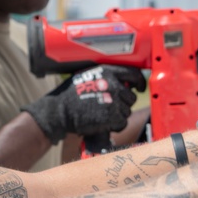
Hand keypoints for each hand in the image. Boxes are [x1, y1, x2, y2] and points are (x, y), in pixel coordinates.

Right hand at [23, 65, 147, 143]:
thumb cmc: (71, 94)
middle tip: (111, 107)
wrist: (59, 111)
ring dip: (118, 115)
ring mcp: (114, 101)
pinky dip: (115, 125)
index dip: (138, 82)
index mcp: (108, 72)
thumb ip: (106, 77)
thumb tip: (124, 82)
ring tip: (103, 115)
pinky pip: (122, 123)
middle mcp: (113, 84)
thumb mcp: (88, 76)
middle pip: (131, 97)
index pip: (133, 74)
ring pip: (127, 111)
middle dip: (124, 103)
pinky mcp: (112, 117)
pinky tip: (103, 123)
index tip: (138, 88)